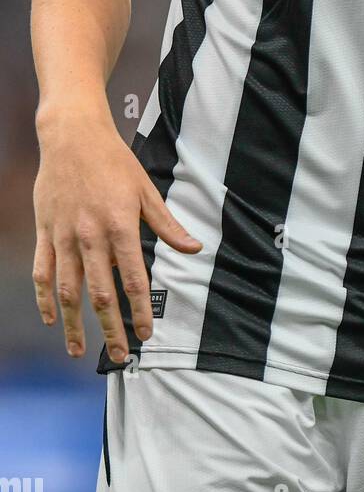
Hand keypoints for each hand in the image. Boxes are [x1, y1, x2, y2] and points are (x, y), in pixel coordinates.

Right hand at [33, 104, 201, 363]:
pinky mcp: (45, 232)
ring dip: (74, 324)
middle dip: (111, 328)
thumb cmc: (114, 162)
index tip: (146, 335)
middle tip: (120, 355)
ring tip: (79, 350)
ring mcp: (64, 236)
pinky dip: (45, 299)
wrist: (73, 136)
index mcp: (120, 227)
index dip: (140, 311)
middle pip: (100, 294)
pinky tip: (51, 319)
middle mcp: (90, 237)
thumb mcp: (146, 190)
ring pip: (68, 290)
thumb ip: (168, 225)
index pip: (133, 280)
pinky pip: (42, 272)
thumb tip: (194, 248)